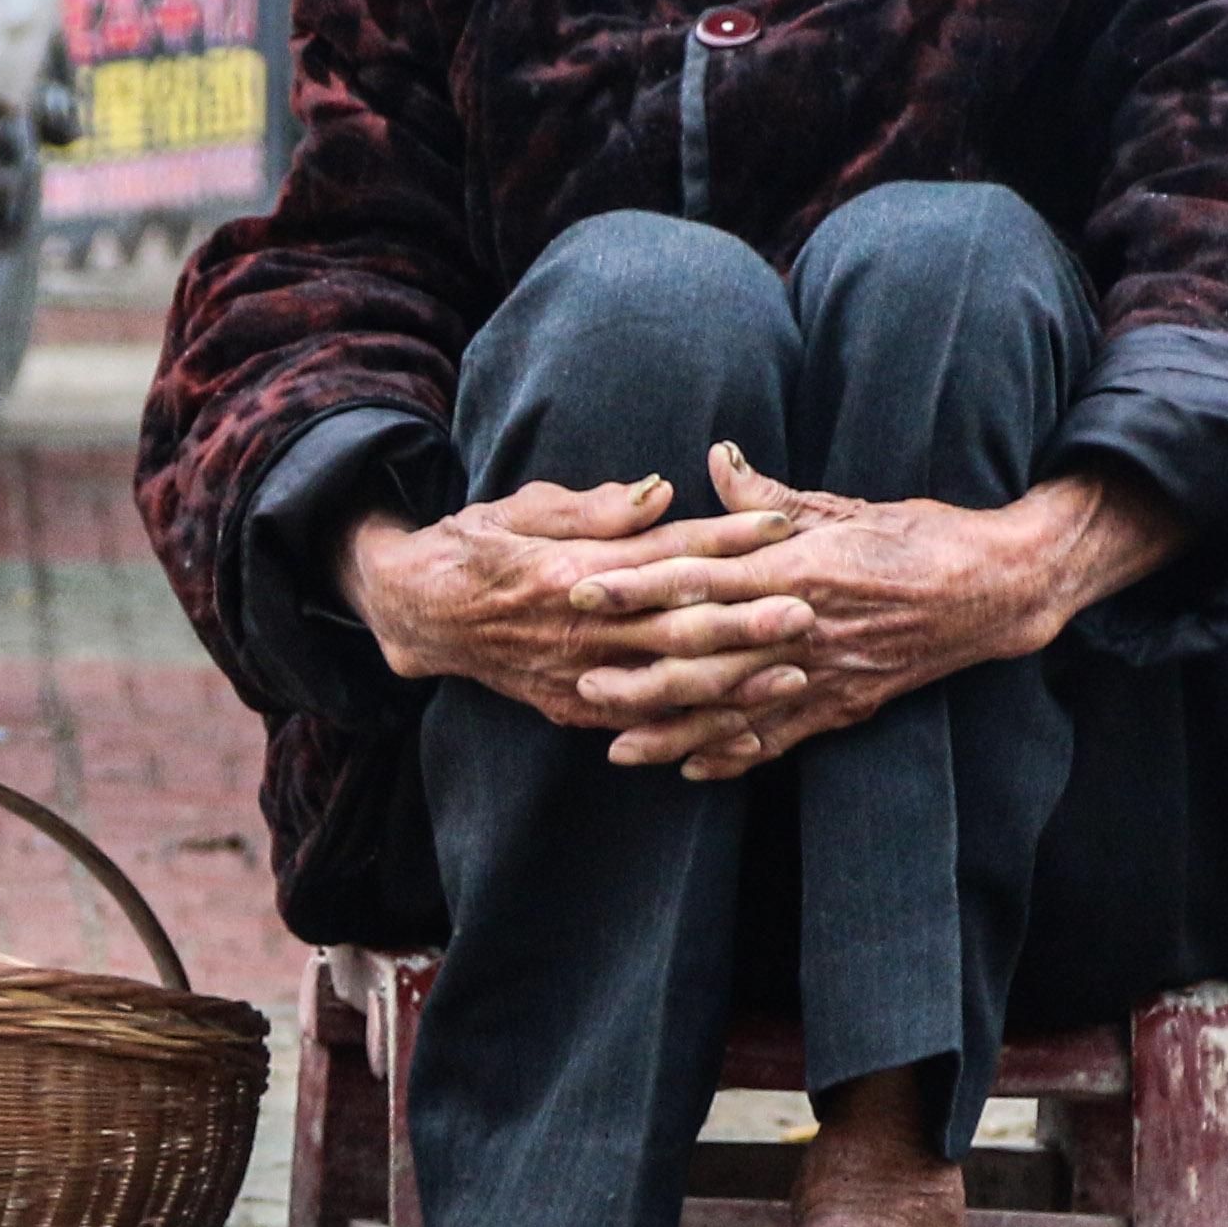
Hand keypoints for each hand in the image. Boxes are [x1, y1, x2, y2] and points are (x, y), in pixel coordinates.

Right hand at [339, 473, 806, 728]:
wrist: (418, 613)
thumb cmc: (476, 547)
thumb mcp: (524, 509)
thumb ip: (595, 509)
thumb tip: (661, 491)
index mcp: (572, 571)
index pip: (664, 553)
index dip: (726, 539)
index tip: (782, 524)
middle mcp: (578, 629)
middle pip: (678, 625)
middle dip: (747, 620)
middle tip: (808, 610)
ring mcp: (577, 676)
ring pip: (669, 684)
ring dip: (733, 683)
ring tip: (793, 673)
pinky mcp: (574, 707)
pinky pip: (643, 726)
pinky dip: (694, 733)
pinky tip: (744, 735)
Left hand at [557, 445, 1184, 777]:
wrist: (996, 589)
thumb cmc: (918, 536)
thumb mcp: (842, 506)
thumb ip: (769, 496)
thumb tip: (714, 458)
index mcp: (801, 565)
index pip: (702, 577)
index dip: (640, 584)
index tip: (586, 586)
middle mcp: (807, 625)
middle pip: (709, 654)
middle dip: (641, 671)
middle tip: (581, 680)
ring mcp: (827, 673)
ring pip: (736, 709)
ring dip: (675, 729)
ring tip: (617, 745)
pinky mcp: (847, 705)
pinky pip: (782, 737)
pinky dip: (736, 756)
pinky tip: (692, 769)